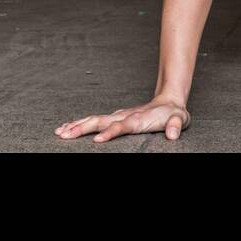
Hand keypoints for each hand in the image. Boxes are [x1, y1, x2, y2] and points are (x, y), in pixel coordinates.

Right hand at [55, 95, 190, 141]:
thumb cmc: (173, 113)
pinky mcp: (115, 118)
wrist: (169, 100)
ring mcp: (118, 116)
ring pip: (94, 120)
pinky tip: (68, 127)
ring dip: (77, 125)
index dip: (110, 132)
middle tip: (65, 135)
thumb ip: (175, 125)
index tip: (97, 140)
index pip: (122, 126)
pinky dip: (80, 123)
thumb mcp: (180, 118)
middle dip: (83, 128)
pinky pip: (95, 120)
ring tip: (60, 132)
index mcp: (138, 119)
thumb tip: (172, 134)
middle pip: (101, 122)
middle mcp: (125, 116)